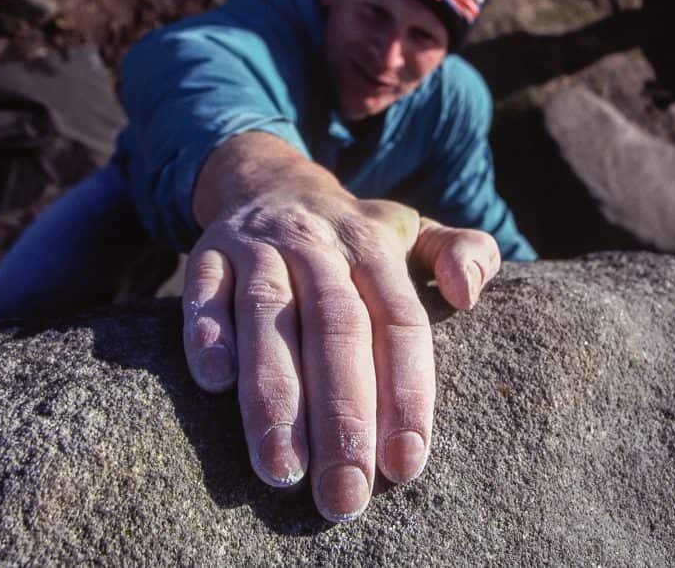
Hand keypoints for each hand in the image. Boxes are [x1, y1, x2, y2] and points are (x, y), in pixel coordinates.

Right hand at [180, 191, 499, 521]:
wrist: (272, 181)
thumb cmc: (355, 235)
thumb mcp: (416, 232)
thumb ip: (464, 253)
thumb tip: (470, 291)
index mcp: (375, 248)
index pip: (398, 321)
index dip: (405, 392)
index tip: (404, 463)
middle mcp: (319, 244)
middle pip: (335, 328)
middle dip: (341, 416)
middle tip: (343, 492)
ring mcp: (260, 246)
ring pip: (268, 316)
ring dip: (273, 394)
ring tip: (280, 469)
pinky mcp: (208, 251)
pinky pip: (204, 289)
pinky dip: (207, 330)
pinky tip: (214, 383)